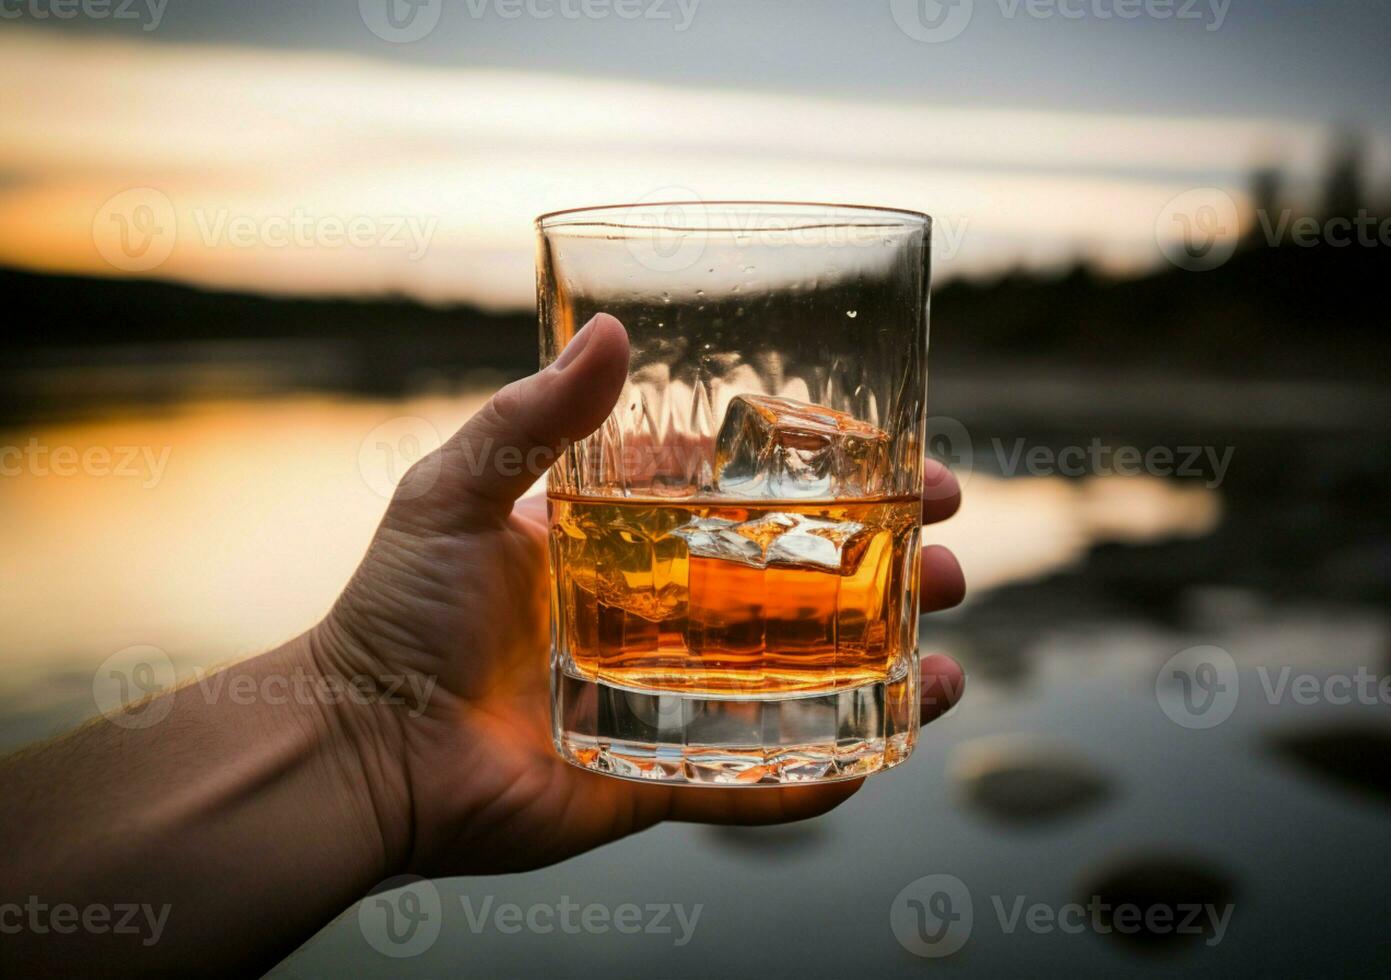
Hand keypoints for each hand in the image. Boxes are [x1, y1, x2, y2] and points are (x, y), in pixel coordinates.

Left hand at [318, 313, 967, 877]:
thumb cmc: (393, 614)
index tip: (907, 463)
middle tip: (949, 561)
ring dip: (886, 667)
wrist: (356, 748)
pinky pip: (758, 781)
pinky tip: (895, 745)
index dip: (831, 482)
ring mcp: (669, 698)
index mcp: (627, 543)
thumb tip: (611, 330)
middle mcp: (662, 616)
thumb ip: (532, 419)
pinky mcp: (659, 775)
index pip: (751, 500)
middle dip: (885, 573)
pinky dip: (828, 771)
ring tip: (948, 657)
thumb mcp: (456, 492)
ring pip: (802, 681)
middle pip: (800, 589)